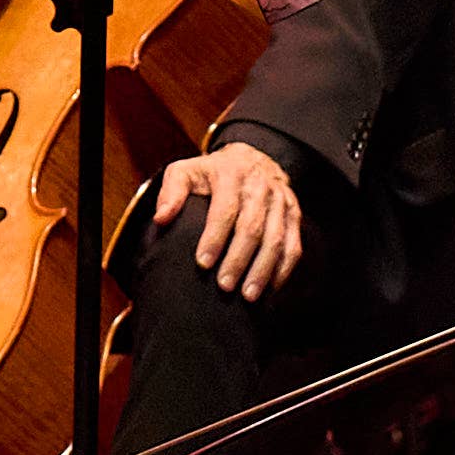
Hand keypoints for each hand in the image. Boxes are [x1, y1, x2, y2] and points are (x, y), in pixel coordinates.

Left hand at [146, 139, 306, 300]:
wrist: (252, 159)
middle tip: (224, 286)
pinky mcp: (294, 215)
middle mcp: (260, 186)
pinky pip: (294, 245)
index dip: (214, 238)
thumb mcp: (185, 171)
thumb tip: (160, 218)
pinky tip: (271, 288)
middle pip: (252, 228)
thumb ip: (171, 192)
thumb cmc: (211, 172)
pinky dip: (284, 269)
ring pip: (276, 239)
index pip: (225, 209)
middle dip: (238, 260)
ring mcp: (281, 201)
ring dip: (263, 270)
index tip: (203, 263)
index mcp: (232, 174)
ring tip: (248, 295)